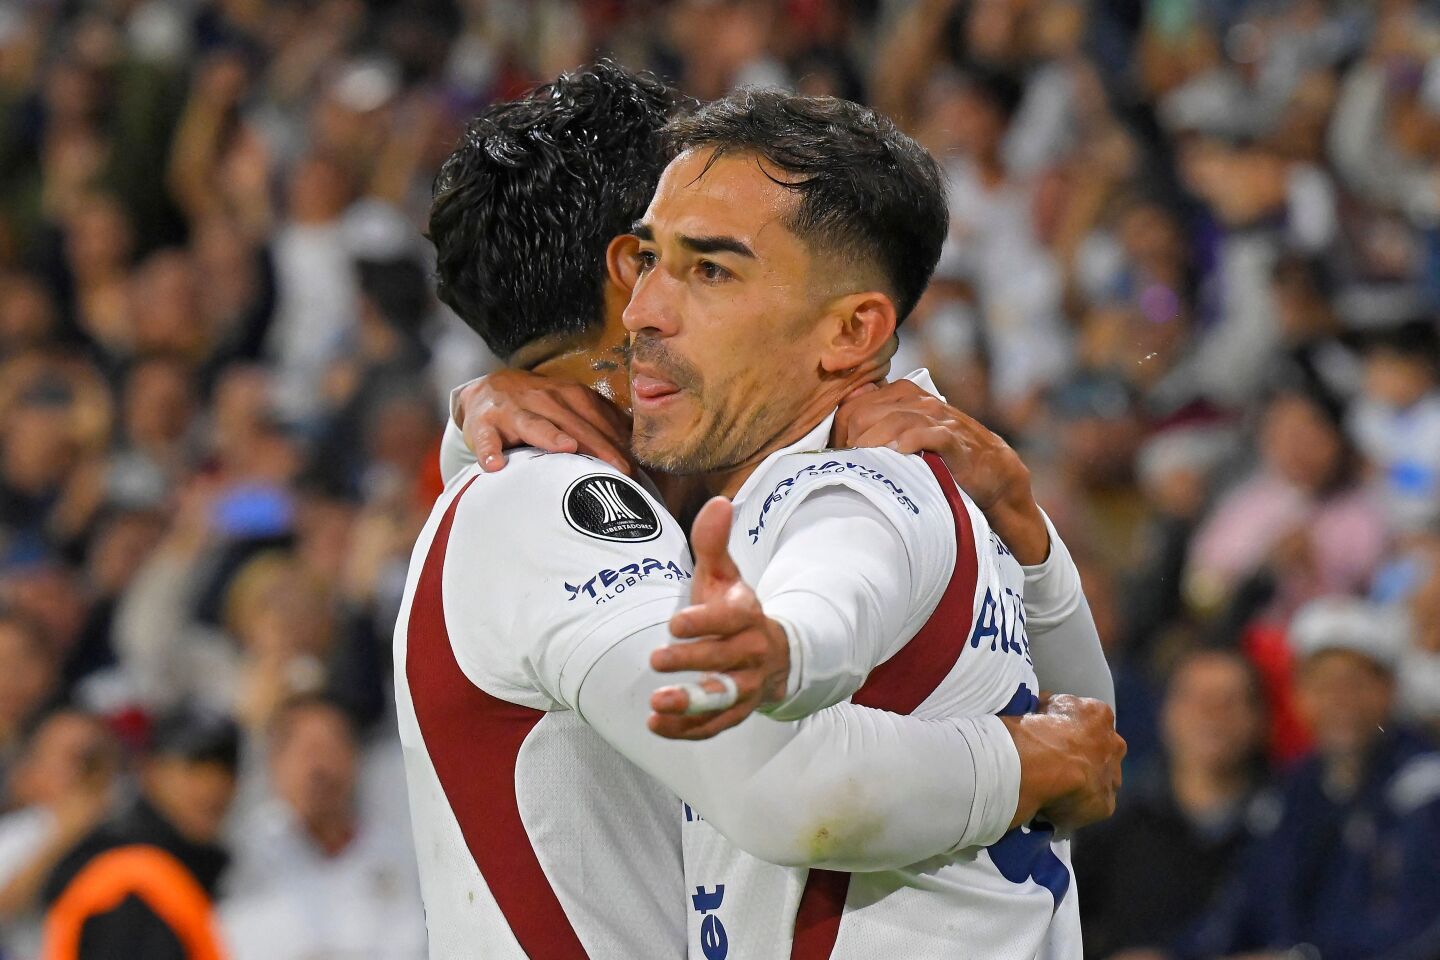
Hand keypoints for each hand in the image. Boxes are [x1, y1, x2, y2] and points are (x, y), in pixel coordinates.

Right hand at [455, 370, 633, 475]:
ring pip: (534, 423)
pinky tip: (495, 465)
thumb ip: (600, 423)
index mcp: (569, 395)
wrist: (487, 391)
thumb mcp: (570, 407)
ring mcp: (513, 410)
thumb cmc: (539, 408)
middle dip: (599, 445)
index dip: (619, 443)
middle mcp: (544, 398)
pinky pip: (486, 439)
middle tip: (619, 470)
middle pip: (574, 423)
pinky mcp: (484, 424)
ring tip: (567, 448)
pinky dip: (489, 450)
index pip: (599, 418)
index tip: (637, 469)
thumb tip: (637, 449)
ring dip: (550, 435)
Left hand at [648, 497, 789, 739]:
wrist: (772, 655)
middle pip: (724, 660)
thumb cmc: (734, 610)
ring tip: (657, 703)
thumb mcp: (724, 576)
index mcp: (748, 617)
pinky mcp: (736, 712)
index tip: (675, 623)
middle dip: (691, 661)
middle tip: (655, 659)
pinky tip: (656, 726)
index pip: (731, 620)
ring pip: (723, 699)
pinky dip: (688, 730)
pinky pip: (716, 725)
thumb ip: (713, 543)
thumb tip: (718, 501)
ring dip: (692, 703)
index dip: (705, 622)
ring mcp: (746, 686)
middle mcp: (752, 653)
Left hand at [832, 380, 1049, 563]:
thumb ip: (879, 424)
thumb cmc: (943, 457)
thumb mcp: (909, 436)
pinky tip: (897, 454)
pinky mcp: (956, 440)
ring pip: (895, 421)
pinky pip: (930, 434)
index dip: (841, 431)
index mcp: (904, 395)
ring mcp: (940, 419)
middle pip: (869, 412)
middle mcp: (921, 402)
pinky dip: (911, 441)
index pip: (856, 405)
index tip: (838, 456)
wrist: (993, 474)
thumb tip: (841, 422)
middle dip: (852, 439)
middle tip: (849, 464)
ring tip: (864, 462)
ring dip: (874, 442)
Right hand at [1005, 693, 1124, 830]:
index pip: (1092, 720)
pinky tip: (1057, 805)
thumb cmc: (1037, 731)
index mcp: (1099, 714)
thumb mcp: (1042, 705)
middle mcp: (1114, 744)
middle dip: (1087, 756)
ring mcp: (1113, 777)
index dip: (1074, 731)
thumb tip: (1049, 712)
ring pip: (1102, 779)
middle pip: (1104, 750)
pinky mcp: (1106, 805)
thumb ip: (1055, 709)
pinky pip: (1091, 805)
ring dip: (1086, 782)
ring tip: (1057, 788)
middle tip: (1059, 764)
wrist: (1039, 766)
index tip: (1057, 738)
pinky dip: (1077, 806)